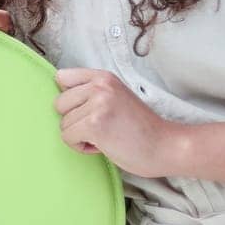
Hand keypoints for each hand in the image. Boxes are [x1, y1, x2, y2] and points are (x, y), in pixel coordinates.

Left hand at [55, 68, 179, 175]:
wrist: (166, 147)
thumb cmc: (139, 128)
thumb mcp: (116, 98)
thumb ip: (91, 93)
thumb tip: (59, 98)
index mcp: (104, 77)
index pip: (62, 77)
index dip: (69, 98)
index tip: (85, 110)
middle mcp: (100, 85)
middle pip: (59, 103)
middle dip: (75, 120)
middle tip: (102, 127)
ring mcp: (97, 103)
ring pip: (63, 123)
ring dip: (80, 135)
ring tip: (106, 136)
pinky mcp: (94, 124)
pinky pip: (67, 137)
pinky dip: (81, 147)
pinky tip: (103, 145)